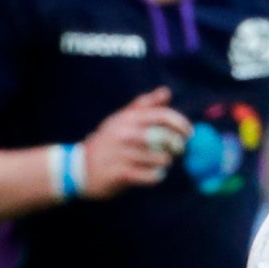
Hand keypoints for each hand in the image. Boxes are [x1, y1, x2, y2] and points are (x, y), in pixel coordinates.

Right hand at [79, 87, 194, 197]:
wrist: (80, 167)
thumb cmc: (108, 141)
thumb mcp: (122, 119)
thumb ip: (144, 105)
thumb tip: (166, 91)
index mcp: (128, 118)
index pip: (162, 115)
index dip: (181, 123)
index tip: (189, 133)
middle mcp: (125, 133)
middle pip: (165, 137)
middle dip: (177, 146)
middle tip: (177, 151)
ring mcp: (122, 154)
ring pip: (161, 158)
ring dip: (165, 162)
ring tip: (159, 162)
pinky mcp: (121, 173)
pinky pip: (151, 176)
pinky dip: (156, 176)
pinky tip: (153, 174)